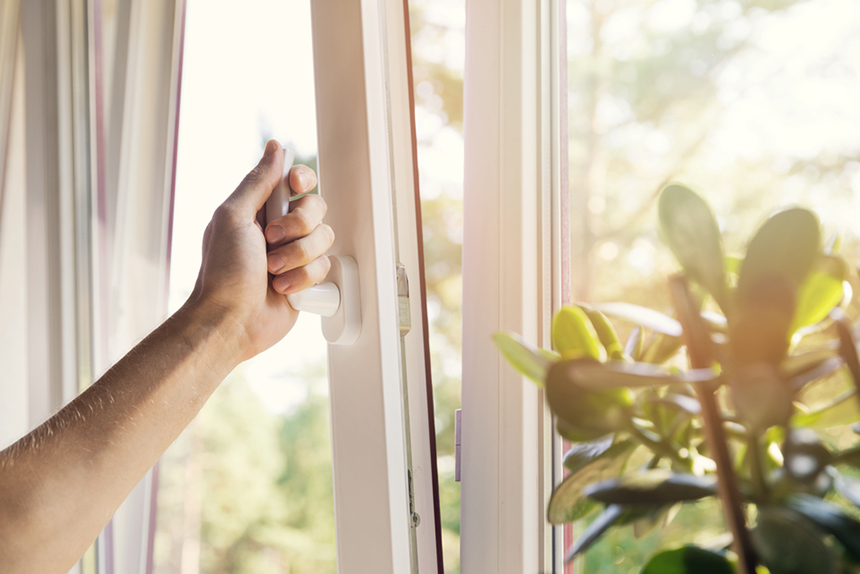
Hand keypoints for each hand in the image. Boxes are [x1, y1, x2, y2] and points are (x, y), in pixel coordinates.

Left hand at [189, 140, 333, 359]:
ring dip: (298, 257)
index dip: (302, 180)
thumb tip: (275, 148)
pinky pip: (325, 267)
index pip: (296, 180)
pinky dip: (303, 279)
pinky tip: (282, 288)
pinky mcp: (306, 279)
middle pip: (316, 208)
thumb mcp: (233, 217)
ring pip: (324, 239)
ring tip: (272, 272)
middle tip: (271, 241)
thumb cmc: (224, 272)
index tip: (295, 187)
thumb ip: (258, 182)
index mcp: (260, 209)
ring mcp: (295, 254)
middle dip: (298, 227)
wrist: (232, 320)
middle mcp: (280, 229)